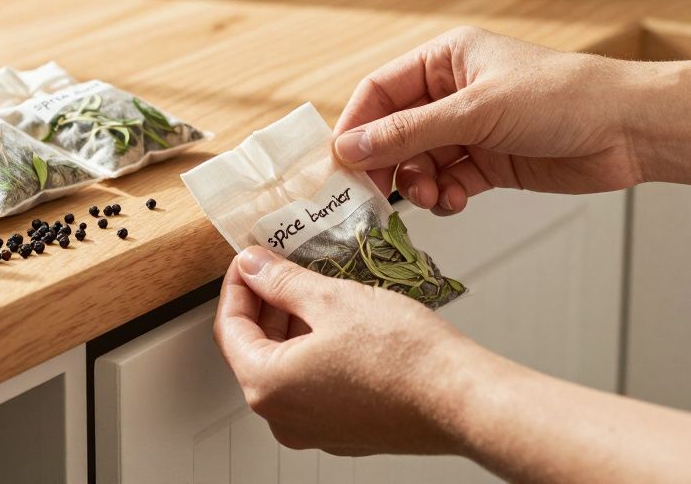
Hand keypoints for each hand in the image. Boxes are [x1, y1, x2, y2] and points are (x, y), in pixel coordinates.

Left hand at [213, 246, 492, 455]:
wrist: (462, 400)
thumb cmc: (404, 357)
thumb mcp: (332, 299)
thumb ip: (282, 282)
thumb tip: (253, 268)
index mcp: (267, 386)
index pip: (229, 327)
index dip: (238, 285)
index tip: (251, 260)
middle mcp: (284, 418)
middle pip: (256, 349)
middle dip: (268, 303)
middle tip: (284, 266)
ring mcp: (316, 429)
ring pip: (287, 367)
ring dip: (294, 325)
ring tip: (316, 287)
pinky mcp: (346, 430)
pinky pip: (316, 385)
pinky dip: (318, 350)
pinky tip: (340, 321)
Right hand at [333, 26, 643, 214]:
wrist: (629, 129)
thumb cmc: (561, 97)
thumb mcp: (477, 111)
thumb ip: (410, 132)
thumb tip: (352, 148)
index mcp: (445, 59)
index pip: (380, 90)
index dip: (357, 125)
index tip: (342, 162)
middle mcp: (453, 92)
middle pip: (395, 130)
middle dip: (387, 163)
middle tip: (378, 194)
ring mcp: (471, 129)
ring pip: (420, 161)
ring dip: (417, 183)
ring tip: (429, 196)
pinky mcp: (491, 162)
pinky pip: (448, 181)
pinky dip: (443, 196)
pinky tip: (452, 202)